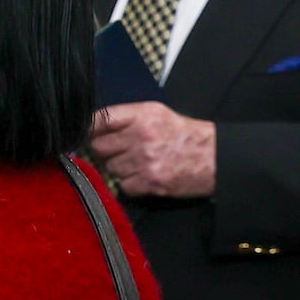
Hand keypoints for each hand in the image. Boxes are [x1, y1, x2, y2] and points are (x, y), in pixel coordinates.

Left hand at [88, 101, 215, 198]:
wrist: (217, 158)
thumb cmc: (184, 134)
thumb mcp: (157, 114)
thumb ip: (126, 118)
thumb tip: (94, 126)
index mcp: (142, 116)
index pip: (100, 119)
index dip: (87, 127)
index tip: (82, 133)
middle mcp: (141, 136)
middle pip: (99, 146)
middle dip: (105, 150)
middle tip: (119, 151)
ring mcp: (145, 161)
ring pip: (110, 167)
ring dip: (118, 168)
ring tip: (137, 164)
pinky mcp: (151, 182)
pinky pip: (122, 185)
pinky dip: (129, 184)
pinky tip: (143, 177)